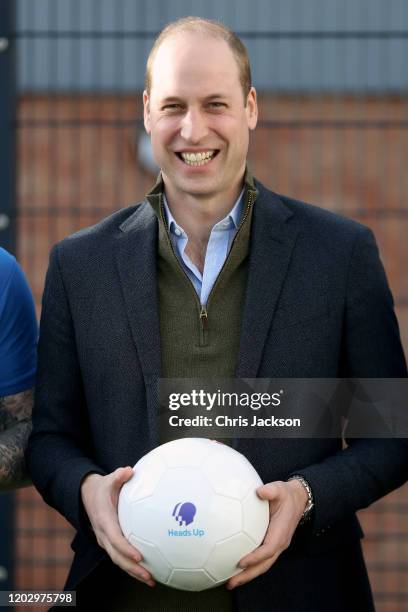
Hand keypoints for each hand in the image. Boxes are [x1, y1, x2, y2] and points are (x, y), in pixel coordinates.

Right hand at [81, 466, 154, 586]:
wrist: (86, 495)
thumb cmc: (102, 487)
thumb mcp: (108, 479)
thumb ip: (118, 476)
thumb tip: (129, 470)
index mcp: (104, 520)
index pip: (115, 539)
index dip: (127, 549)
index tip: (139, 556)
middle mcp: (103, 534)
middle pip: (117, 556)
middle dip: (133, 568)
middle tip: (149, 576)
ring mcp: (105, 540)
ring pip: (118, 560)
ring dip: (133, 572)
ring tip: (151, 580)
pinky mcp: (109, 542)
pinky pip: (120, 557)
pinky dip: (131, 566)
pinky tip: (147, 572)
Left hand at [227, 479, 307, 589]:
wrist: (297, 499)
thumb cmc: (286, 495)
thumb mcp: (280, 488)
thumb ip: (271, 490)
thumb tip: (260, 491)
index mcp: (281, 532)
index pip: (268, 549)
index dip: (255, 557)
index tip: (241, 562)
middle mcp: (279, 543)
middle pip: (264, 564)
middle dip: (248, 575)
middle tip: (231, 582)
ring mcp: (276, 546)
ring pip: (262, 565)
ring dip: (247, 575)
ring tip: (230, 582)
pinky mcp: (271, 544)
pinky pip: (260, 559)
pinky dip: (249, 567)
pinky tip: (236, 569)